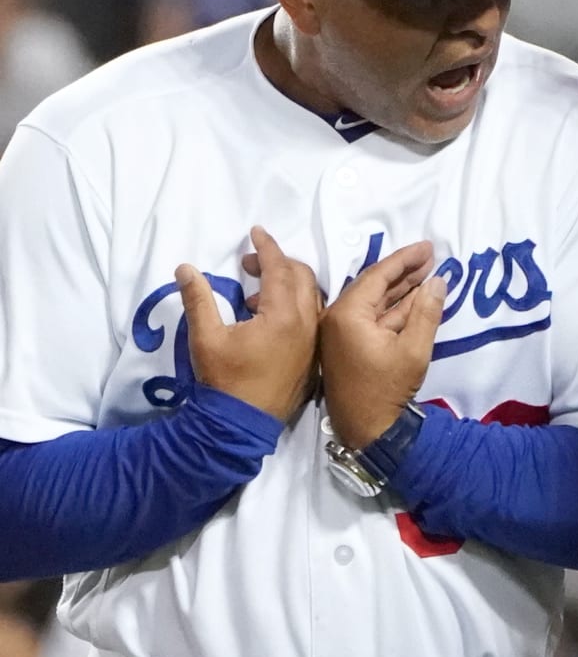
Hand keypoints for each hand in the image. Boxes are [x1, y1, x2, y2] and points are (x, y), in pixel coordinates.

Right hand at [175, 225, 321, 421]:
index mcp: (283, 316)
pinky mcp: (313, 356)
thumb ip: (197, 299)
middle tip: (249, 264)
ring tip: (254, 294)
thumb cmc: (225, 381)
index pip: (280, 268)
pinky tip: (266, 318)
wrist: (242, 425)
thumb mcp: (205, 338)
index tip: (255, 231)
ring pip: (311, 297)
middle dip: (277, 263)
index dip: (267, 247)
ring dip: (287, 285)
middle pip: (302, 277)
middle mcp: (307, 325)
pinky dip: (294, 306)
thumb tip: (185, 268)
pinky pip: (312, 318)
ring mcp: (314, 342)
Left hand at [319, 242, 445, 448]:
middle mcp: (337, 317)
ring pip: (374, 300)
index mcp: (347, 314)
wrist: (367, 430)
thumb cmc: (388, 389)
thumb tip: (438, 281)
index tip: (428, 247)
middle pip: (373, 284)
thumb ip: (427, 312)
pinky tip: (415, 298)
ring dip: (400, 288)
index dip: (405, 259)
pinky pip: (372, 317)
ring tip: (427, 273)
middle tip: (430, 256)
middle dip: (403, 270)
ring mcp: (341, 332)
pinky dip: (393, 307)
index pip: (378, 275)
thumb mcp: (414, 350)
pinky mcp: (348, 345)